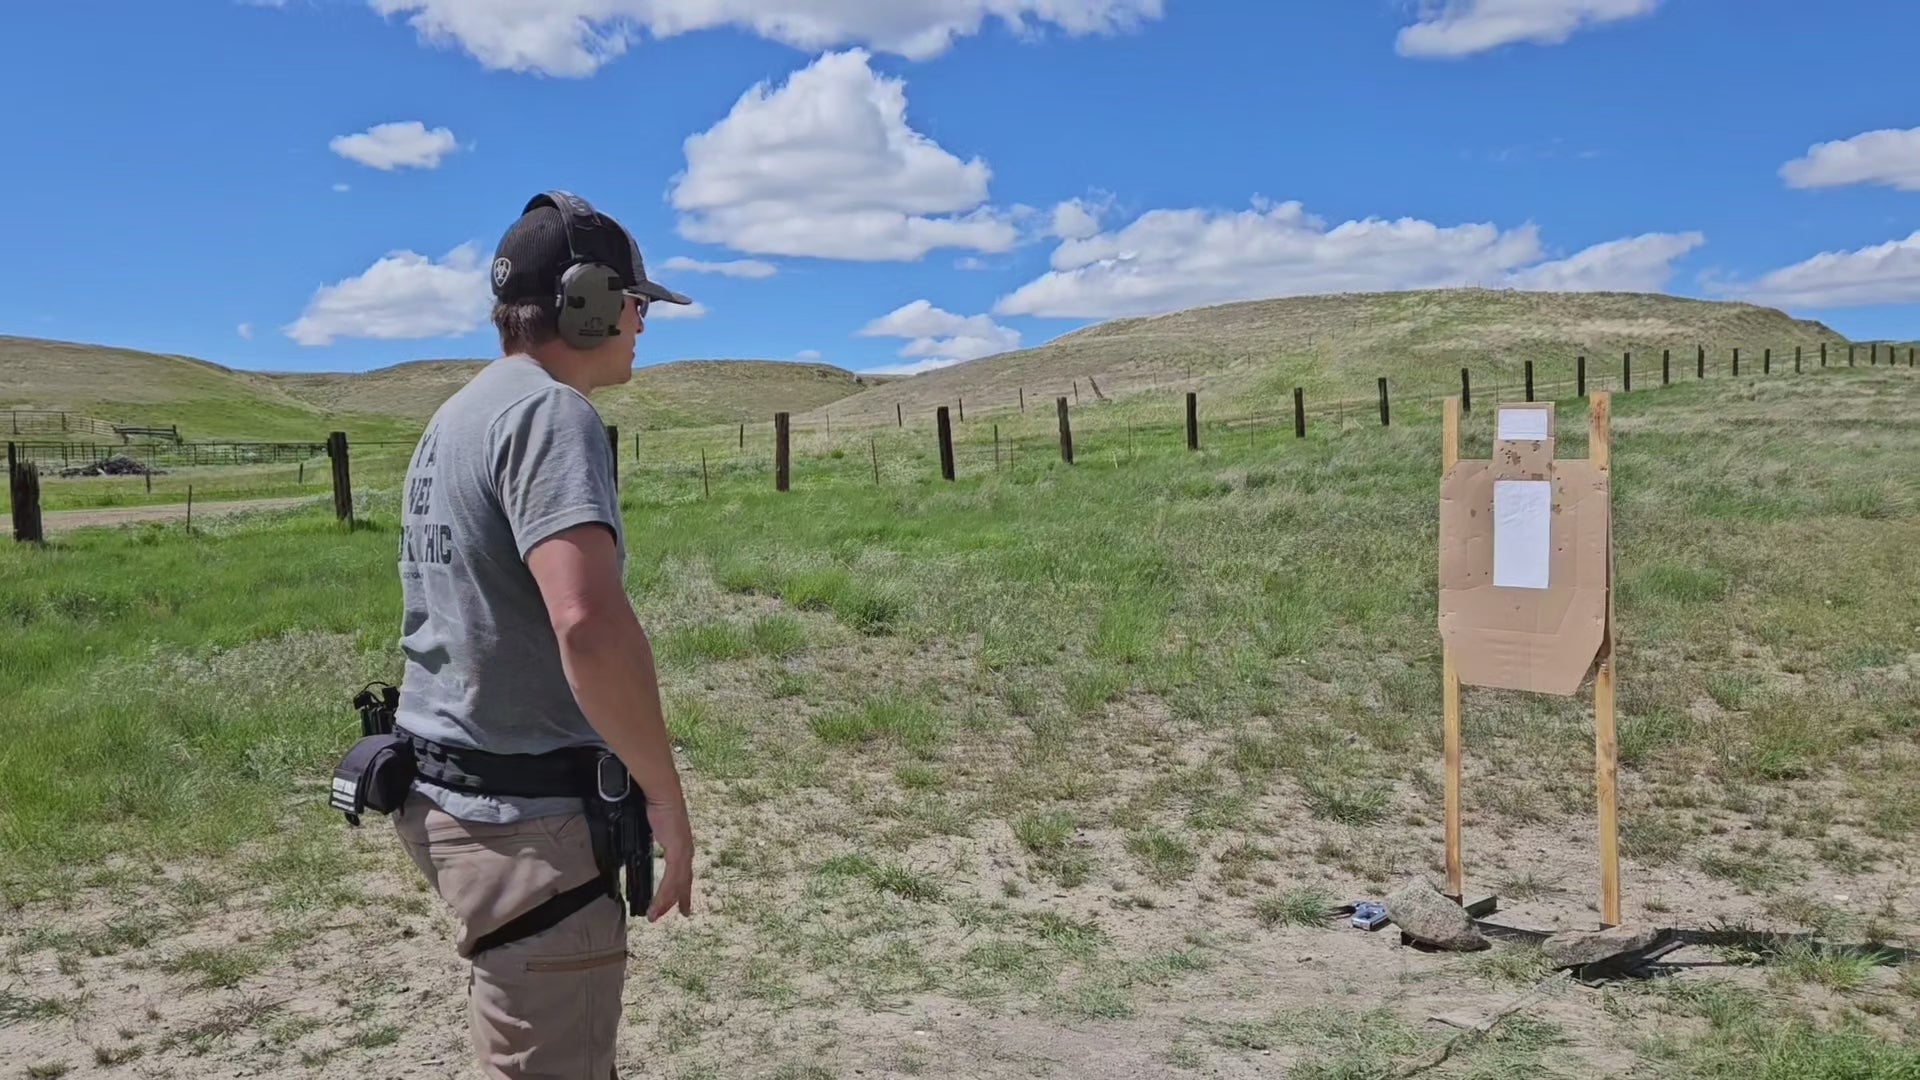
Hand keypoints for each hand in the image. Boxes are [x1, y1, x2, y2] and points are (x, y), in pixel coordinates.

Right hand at [644, 794, 694, 921]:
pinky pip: (671, 879)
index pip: (684, 871)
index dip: (683, 887)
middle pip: (684, 881)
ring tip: (654, 916)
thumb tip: (642, 841)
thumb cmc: (657, 805)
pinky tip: (658, 904)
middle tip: (683, 913)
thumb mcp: (653, 827)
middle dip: (682, 899)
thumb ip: (650, 837)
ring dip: (665, 902)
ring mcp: (683, 852)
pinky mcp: (678, 852)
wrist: (663, 794)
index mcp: (681, 845)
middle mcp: (686, 851)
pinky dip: (664, 894)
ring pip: (676, 885)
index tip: (684, 900)